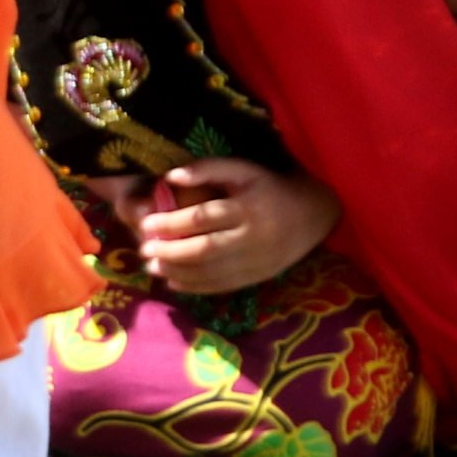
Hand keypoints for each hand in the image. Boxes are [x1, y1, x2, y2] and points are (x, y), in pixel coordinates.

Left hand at [130, 157, 342, 294]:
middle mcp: (254, 238)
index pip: (202, 218)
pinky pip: (226, 285)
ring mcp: (259, 261)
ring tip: (152, 267)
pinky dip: (197, 287)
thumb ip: (207, 169)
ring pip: (214, 272)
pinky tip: (174, 283)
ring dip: (179, 272)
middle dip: (171, 252)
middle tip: (143, 249)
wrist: (312, 214)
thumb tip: (170, 176)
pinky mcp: (261, 276)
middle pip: (206, 249)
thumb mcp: (242, 169)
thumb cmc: (267, 187)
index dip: (172, 223)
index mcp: (248, 209)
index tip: (146, 224)